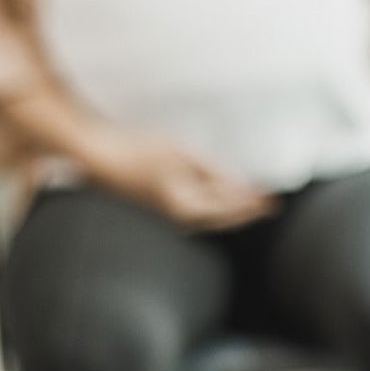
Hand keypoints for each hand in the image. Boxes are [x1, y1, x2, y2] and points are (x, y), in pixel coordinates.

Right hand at [83, 127, 278, 230]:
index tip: (272, 201)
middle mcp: (176, 218)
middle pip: (221, 220)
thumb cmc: (136, 150)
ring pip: (208, 219)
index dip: (252, 206)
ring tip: (252, 202)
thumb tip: (239, 188)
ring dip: (231, 211)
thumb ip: (213, 174)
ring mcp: (166, 215)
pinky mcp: (158, 208)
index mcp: (184, 206)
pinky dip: (213, 208)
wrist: (97, 155)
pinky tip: (220, 200)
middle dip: (246, 212)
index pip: (229, 211)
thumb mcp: (183, 155)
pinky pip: (193, 213)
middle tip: (269, 204)